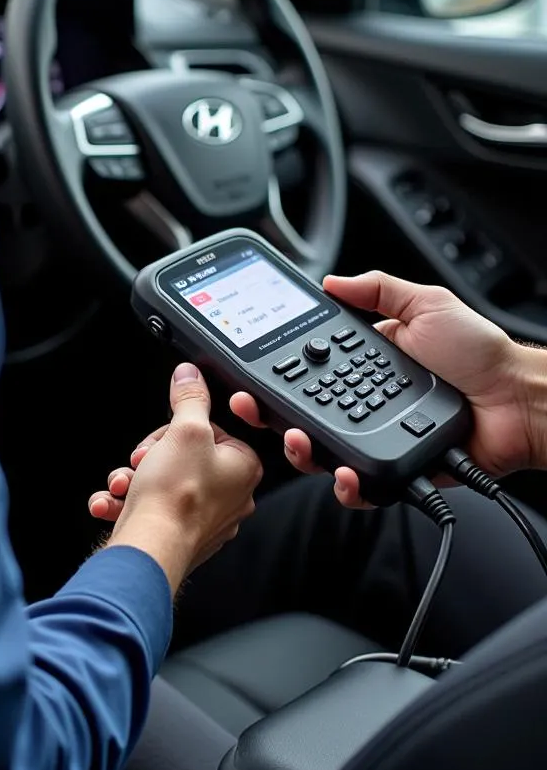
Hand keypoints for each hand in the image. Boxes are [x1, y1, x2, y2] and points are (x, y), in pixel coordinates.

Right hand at [89, 363, 262, 590]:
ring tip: (123, 484)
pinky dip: (128, 503)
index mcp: (243, 467)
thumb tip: (190, 374)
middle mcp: (230, 495)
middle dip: (150, 455)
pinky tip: (113, 502)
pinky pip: (152, 508)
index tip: (165, 435)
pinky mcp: (179, 534)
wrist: (150, 548)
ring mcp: (205, 519)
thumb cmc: (175, 497)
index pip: (210, 429)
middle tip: (141, 461)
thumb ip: (189, 397)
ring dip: (133, 479)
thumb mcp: (184, 430)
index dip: (177, 429)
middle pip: (182, 455)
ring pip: (162, 481)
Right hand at [230, 270, 540, 507]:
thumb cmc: (482, 354)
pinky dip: (346, 486)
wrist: (520, 400)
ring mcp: (374, 439)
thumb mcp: (427, 305)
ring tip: (298, 442)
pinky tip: (343, 474)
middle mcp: (361, 403)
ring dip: (300, 451)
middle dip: (268, 416)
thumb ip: (378, 290)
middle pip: (300, 416)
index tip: (249, 375)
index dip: (272, 376)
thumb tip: (331, 281)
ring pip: (320, 454)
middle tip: (252, 408)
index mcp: (361, 366)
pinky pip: (360, 488)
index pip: (305, 372)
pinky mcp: (394, 471)